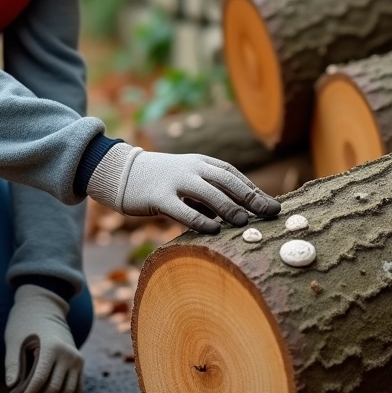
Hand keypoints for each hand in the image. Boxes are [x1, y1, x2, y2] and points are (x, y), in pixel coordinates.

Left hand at [3, 284, 83, 392]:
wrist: (43, 308)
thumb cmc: (25, 324)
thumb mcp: (14, 340)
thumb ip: (13, 364)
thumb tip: (12, 388)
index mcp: (52, 346)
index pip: (40, 381)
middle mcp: (68, 353)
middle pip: (53, 389)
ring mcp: (77, 358)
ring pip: (67, 392)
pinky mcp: (80, 362)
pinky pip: (76, 388)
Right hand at [86, 143, 280, 233]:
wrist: (119, 171)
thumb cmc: (159, 180)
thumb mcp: (186, 178)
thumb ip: (207, 191)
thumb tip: (237, 212)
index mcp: (199, 162)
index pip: (232, 174)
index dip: (253, 189)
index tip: (272, 205)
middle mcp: (190, 168)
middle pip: (227, 180)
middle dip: (250, 197)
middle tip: (270, 213)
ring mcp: (174, 181)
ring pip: (208, 193)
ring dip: (229, 207)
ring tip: (245, 222)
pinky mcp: (158, 196)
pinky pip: (182, 209)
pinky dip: (200, 220)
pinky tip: (213, 231)